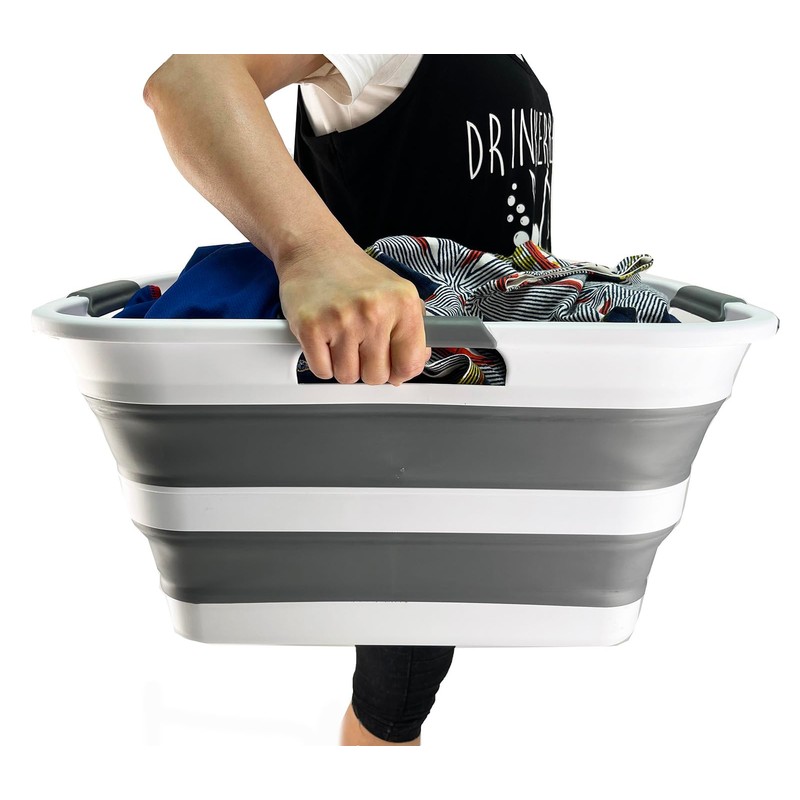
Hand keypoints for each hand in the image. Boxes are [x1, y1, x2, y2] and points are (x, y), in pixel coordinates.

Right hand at [277, 242, 431, 385]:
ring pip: (347, 377)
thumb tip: (410, 368)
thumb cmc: (354, 274)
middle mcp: (374, 310)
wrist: (314, 250)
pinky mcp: (311, 327)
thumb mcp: (396, 293)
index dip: (399, 373)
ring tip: (341, 337)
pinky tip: (325, 339)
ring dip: (342, 364)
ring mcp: (342, 319)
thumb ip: (411, 331)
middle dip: (366, 367)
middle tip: (359, 343)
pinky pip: (322, 371)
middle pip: (376, 377)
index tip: (391, 367)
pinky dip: (321, 362)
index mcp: (403, 302)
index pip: (410, 364)